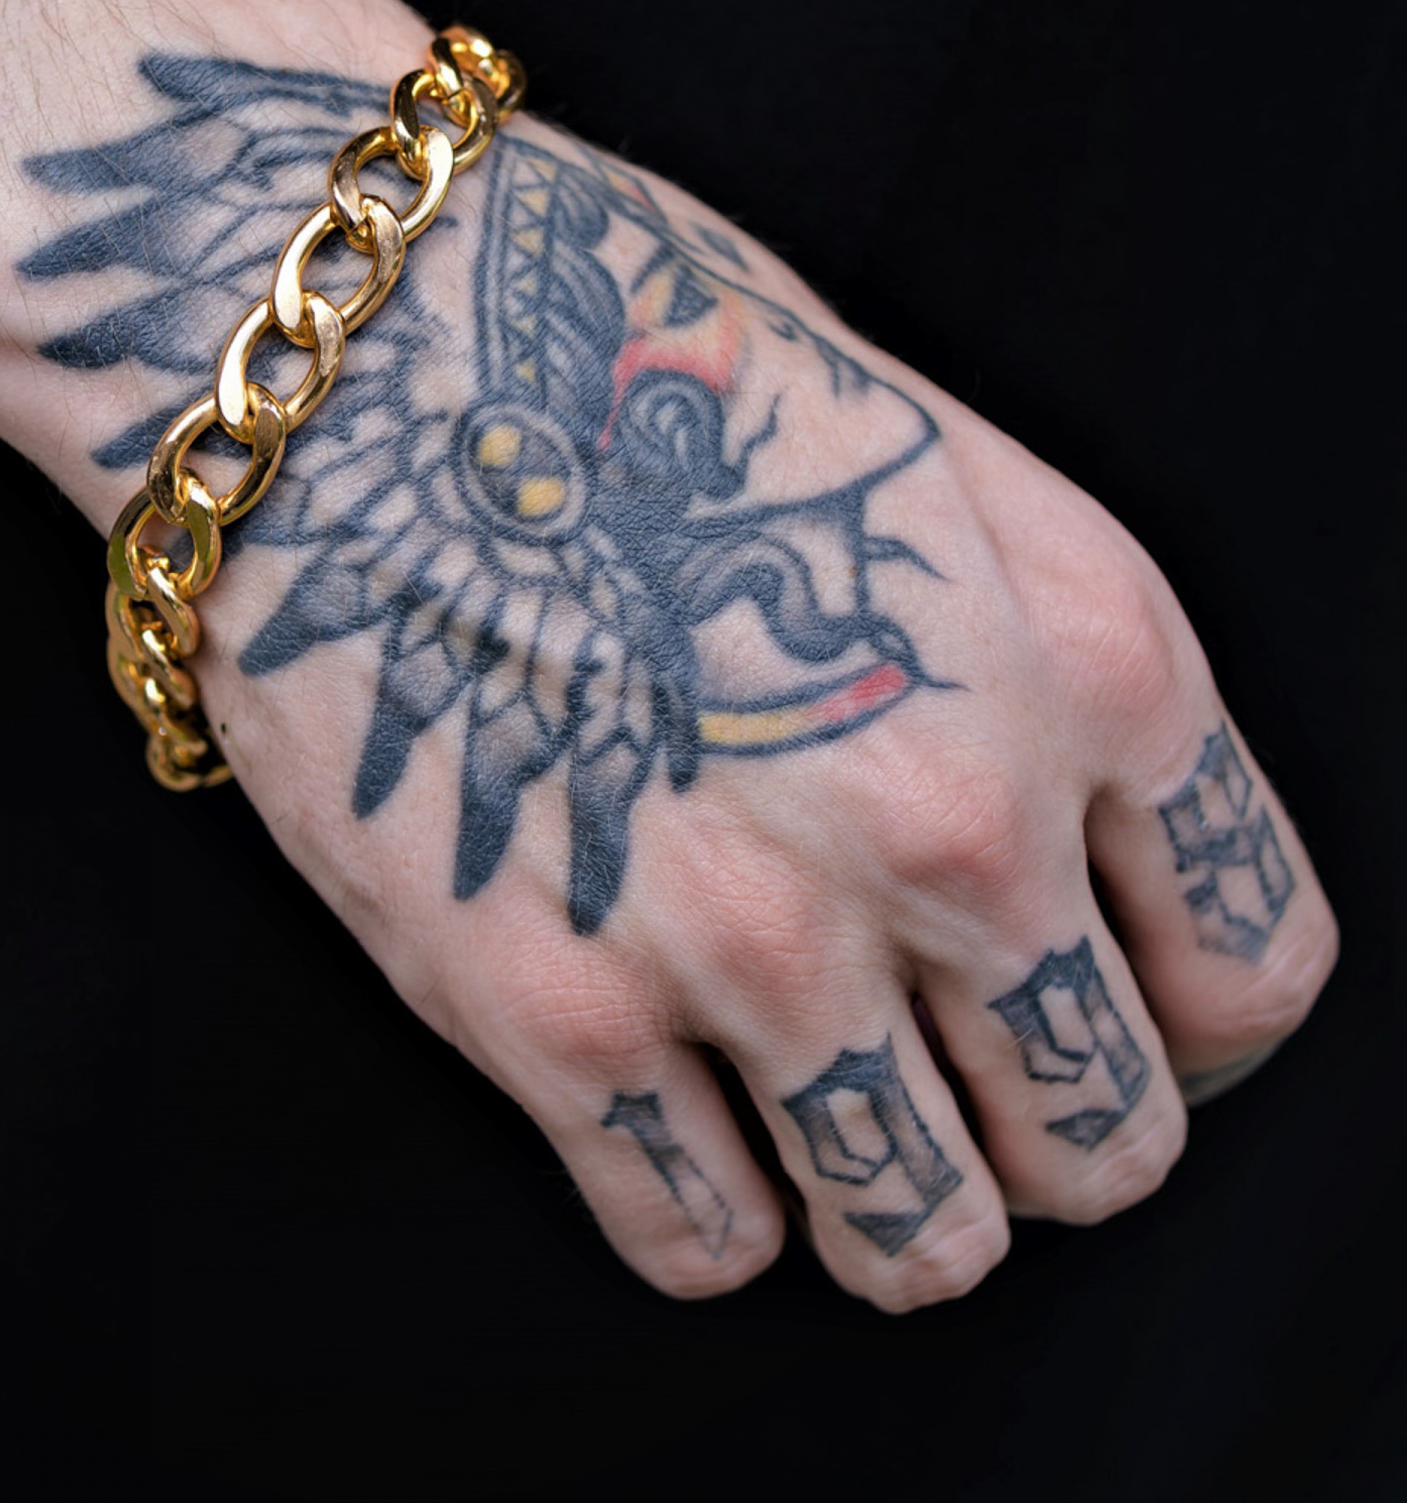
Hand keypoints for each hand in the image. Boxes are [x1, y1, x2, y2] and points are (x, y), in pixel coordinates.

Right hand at [0, 51, 1337, 1309]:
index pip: (1248, 968)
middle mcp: (954, 826)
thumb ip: (1045, 660)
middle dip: (1042, 1123)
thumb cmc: (618, 343)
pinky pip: (702, 1248)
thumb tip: (1090, 856)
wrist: (345, 348)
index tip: (1113, 1003)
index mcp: (1080, 660)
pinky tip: (666, 1097)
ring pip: (923, 1243)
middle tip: (950, 1061)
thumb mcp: (917, 441)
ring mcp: (756, 940)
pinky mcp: (555, 1017)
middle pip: (1106, 1138)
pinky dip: (703, 1205)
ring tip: (826, 1114)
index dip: (1184, 1009)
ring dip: (893, 1202)